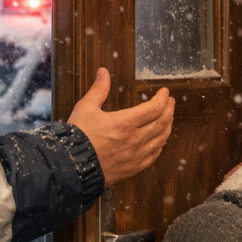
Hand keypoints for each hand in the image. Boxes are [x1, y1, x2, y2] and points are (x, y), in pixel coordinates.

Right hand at [66, 68, 174, 186]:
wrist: (71, 167)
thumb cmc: (78, 137)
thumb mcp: (86, 108)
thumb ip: (99, 89)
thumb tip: (103, 72)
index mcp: (125, 123)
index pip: (154, 108)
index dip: (163, 98)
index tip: (164, 92)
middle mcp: (135, 140)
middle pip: (162, 123)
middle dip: (169, 109)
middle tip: (170, 102)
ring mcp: (135, 155)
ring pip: (160, 139)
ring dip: (167, 127)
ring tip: (168, 118)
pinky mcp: (133, 168)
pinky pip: (153, 156)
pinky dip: (160, 145)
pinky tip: (159, 141)